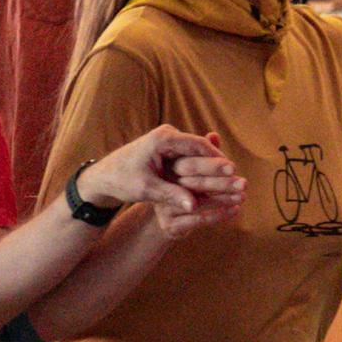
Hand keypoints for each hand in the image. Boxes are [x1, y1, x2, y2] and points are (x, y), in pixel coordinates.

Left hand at [81, 125, 244, 231]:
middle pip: (200, 147)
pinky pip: (190, 158)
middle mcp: (168, 135)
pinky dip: (200, 169)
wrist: (104, 176)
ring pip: (197, 153)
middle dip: (218, 162)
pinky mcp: (169, 149)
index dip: (216, 158)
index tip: (231, 171)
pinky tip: (213, 182)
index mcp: (163, 138)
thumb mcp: (145, 189)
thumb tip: (192, 206)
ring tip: (230, 179)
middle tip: (237, 175)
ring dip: (211, 166)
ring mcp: (169, 141)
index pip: (197, 145)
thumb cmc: (121, 180)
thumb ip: (169, 195)